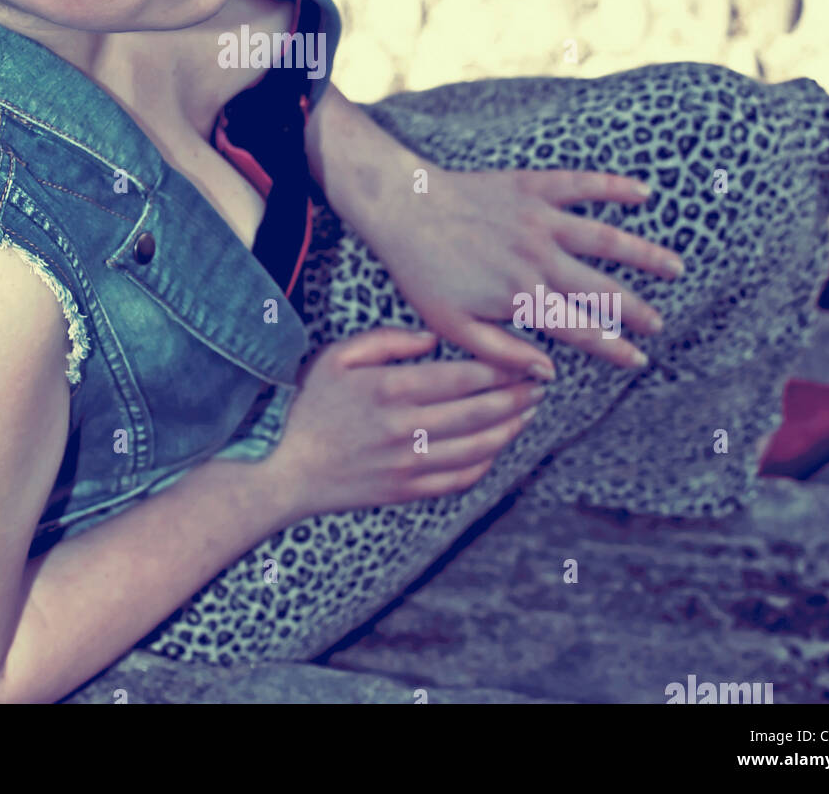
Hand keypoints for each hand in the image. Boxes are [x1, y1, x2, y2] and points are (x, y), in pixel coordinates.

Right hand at [264, 327, 541, 519]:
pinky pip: (460, 478)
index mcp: (390, 389)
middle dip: (518, 396)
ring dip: (510, 429)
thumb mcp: (337, 356)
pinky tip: (496, 446)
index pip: (464, 377)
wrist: (288, 468)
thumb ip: (386, 340)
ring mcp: (409, 464)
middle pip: (480, 412)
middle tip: (540, 384)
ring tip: (528, 412)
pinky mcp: (408, 490)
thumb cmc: (311, 405)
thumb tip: (434, 338)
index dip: (502, 368)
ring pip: (479, 447)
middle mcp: (405, 428)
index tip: (524, 359)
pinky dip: (486, 462)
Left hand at [372, 167, 684, 375]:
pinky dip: (614, 187)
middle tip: (660, 324)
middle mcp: (539, 259)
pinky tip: (644, 192)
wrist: (401, 206)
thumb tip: (548, 375)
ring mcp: (539, 219)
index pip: (580, 330)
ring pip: (605, 239)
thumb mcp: (451, 326)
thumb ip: (502, 352)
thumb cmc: (421, 270)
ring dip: (644, 254)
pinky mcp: (532, 186)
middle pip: (602, 290)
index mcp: (521, 297)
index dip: (613, 348)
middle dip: (636, 310)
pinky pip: (582, 185)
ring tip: (674, 267)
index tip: (638, 361)